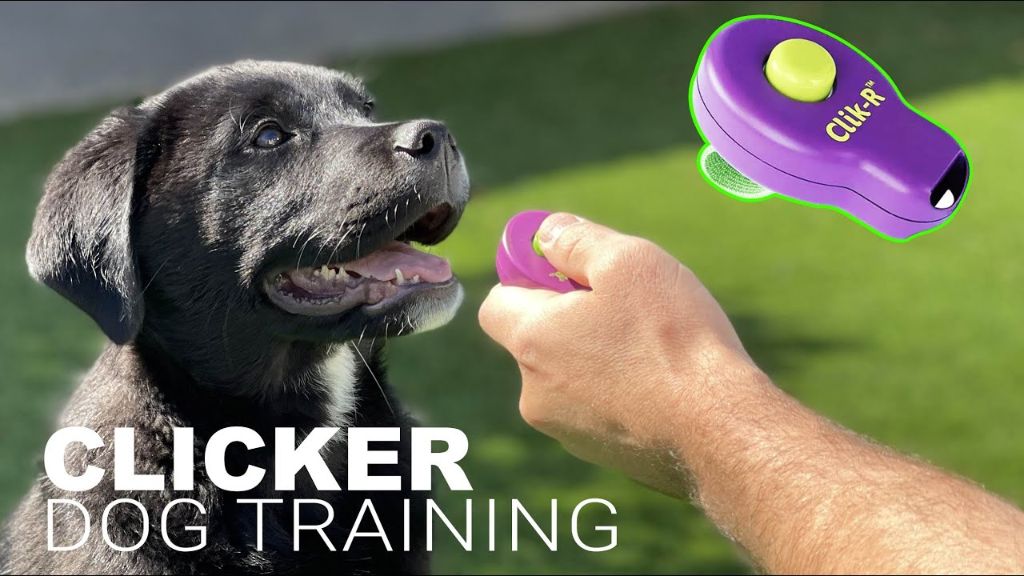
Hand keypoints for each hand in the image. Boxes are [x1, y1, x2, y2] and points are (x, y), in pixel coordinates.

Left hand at [479, 213, 766, 494]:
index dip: (527, 278)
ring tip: (651, 347)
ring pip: (570, 375)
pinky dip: (618, 391)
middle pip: (537, 339)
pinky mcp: (601, 454)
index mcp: (531, 342)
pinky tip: (661, 383)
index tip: (569, 270)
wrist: (721, 431)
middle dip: (571, 316)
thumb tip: (546, 233)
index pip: (496, 303)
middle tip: (625, 305)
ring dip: (597, 355)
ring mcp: (567, 431)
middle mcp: (535, 393)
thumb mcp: (627, 261)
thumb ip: (575, 240)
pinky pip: (598, 408)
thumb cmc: (673, 339)